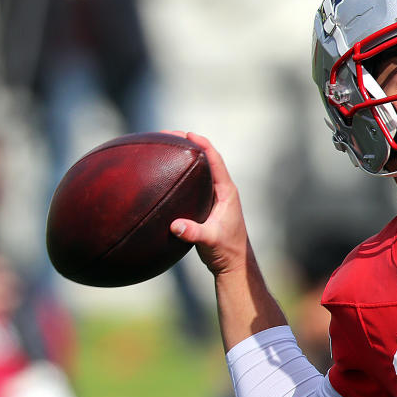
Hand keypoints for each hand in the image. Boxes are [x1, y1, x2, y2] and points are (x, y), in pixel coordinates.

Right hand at [167, 132, 249, 276]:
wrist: (233, 263)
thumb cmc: (226, 251)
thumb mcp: (210, 241)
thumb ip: (194, 233)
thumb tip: (175, 226)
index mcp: (227, 192)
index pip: (216, 161)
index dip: (203, 145)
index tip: (187, 134)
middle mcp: (222, 190)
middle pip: (206, 159)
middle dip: (188, 145)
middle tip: (167, 134)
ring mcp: (214, 197)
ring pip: (200, 170)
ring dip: (184, 157)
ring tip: (163, 146)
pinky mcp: (207, 205)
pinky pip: (193, 183)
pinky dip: (180, 174)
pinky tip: (162, 174)